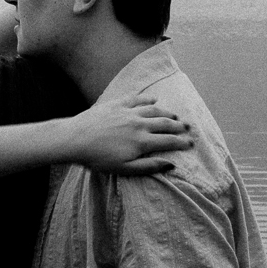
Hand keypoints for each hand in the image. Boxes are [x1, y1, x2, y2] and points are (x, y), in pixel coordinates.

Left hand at [66, 96, 192, 174]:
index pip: (168, 141)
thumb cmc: (98, 158)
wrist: (75, 138)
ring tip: (174, 115)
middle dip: (178, 126)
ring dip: (166, 113)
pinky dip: (146, 98)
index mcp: (142, 141)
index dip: (181, 142)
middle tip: (188, 128)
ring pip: (153, 110)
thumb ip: (149, 166)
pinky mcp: (116, 104)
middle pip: (164, 123)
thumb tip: (171, 164)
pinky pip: (136, 98)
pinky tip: (153, 99)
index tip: (191, 143)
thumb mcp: (124, 169)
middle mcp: (138, 124)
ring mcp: (127, 112)